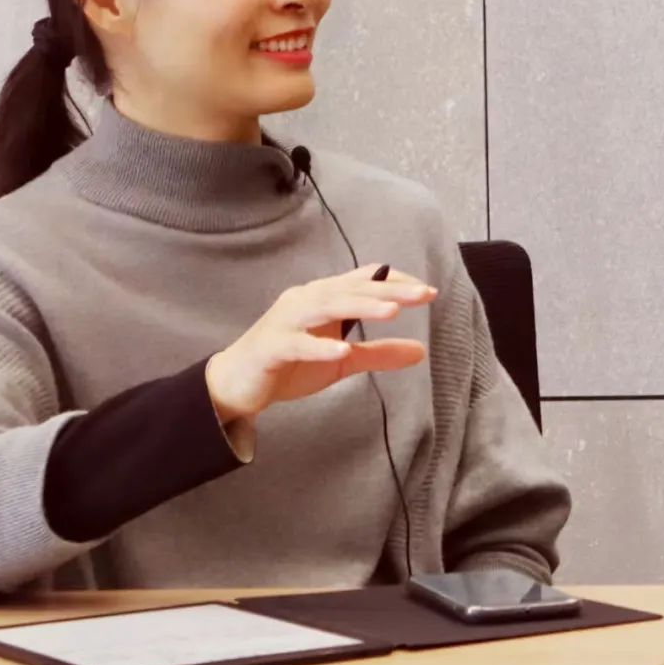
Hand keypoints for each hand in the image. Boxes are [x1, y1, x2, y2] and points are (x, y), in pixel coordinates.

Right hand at [205, 262, 435, 423]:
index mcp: (322, 298)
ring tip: (392, 312)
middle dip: (388, 292)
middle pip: (350, 289)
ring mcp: (286, 321)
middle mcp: (304, 301)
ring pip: (325, 307)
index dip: (394, 282)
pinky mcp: (271, 346)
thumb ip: (378, 354)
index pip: (362, 280)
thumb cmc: (289, 365)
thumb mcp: (342, 361)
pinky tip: (342, 351)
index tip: (427, 291)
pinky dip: (319, 346)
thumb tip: (422, 351)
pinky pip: (297, 344)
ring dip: (360, 307)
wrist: (236, 384)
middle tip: (424, 295)